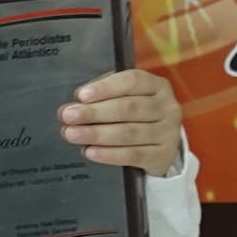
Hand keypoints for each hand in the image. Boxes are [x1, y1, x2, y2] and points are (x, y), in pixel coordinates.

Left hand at [61, 67, 187, 173]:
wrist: (160, 144)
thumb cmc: (136, 114)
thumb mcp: (125, 97)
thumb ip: (103, 95)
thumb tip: (77, 101)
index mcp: (157, 85)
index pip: (132, 81)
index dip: (106, 87)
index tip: (81, 95)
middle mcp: (167, 107)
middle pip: (129, 108)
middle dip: (95, 113)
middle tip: (69, 116)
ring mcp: (168, 133)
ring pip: (129, 133)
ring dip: (97, 134)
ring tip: (73, 134)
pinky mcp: (163, 156)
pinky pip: (133, 155)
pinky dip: (109, 154)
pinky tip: (91, 152)